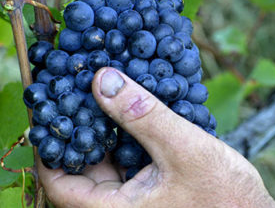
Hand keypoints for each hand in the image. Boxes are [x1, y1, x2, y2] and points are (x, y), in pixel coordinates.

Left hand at [39, 68, 274, 207]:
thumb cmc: (226, 199)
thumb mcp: (183, 149)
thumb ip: (142, 115)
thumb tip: (103, 79)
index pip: (58, 182)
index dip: (47, 144)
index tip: (47, 106)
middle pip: (80, 166)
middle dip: (77, 125)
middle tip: (76, 86)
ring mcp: (135, 198)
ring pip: (105, 159)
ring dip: (102, 126)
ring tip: (102, 88)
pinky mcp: (151, 187)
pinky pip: (127, 157)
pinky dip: (125, 132)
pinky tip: (131, 105)